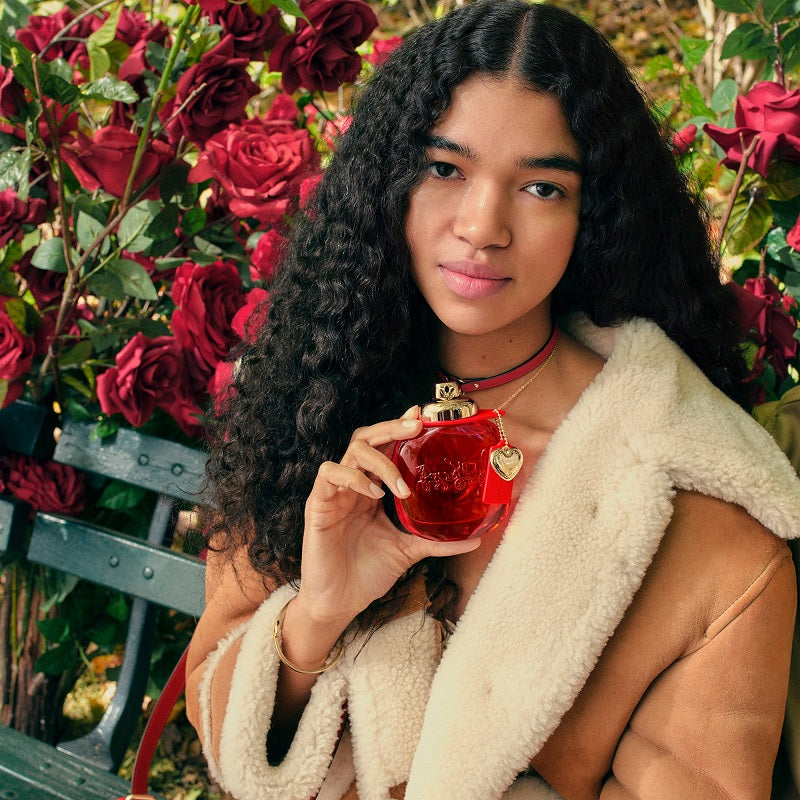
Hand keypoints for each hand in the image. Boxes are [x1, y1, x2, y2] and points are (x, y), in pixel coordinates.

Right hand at [296, 406, 480, 627]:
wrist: (339, 603)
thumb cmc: (368, 573)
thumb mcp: (409, 550)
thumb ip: (437, 540)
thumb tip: (477, 538)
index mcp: (373, 489)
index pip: (384, 446)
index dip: (400, 428)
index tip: (423, 418)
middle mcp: (353, 485)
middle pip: (366, 438)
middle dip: (391, 428)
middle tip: (416, 427)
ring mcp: (334, 493)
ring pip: (351, 452)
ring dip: (380, 462)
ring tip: (401, 487)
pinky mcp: (317, 505)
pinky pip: (329, 474)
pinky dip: (353, 477)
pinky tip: (373, 494)